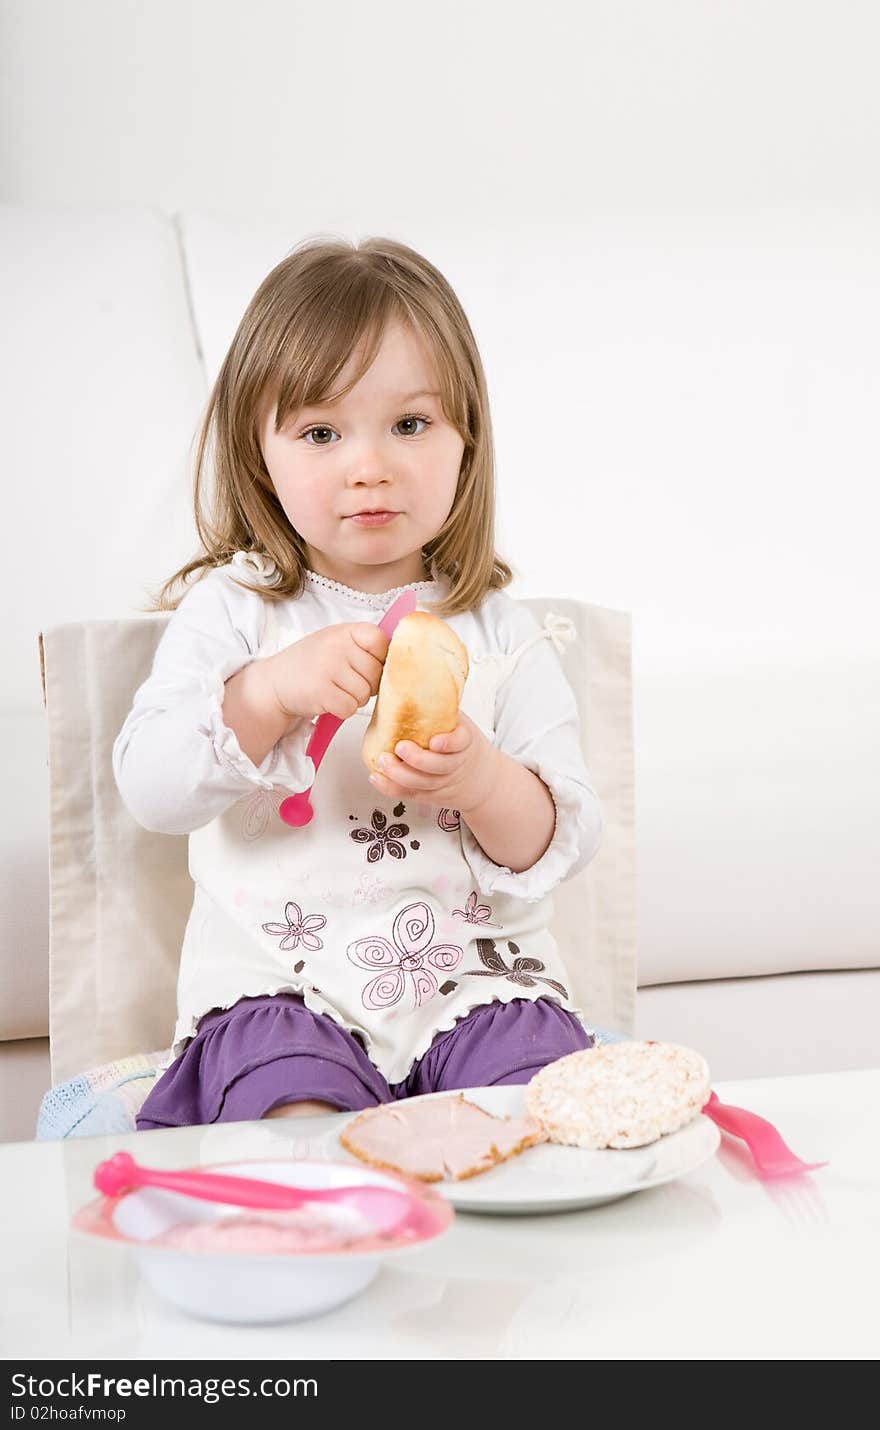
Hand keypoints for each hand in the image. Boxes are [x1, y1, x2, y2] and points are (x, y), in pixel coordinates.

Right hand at [266, 623, 388, 722]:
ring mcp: (328, 667)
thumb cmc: (311, 665)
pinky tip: (328, 701)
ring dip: (354, 699)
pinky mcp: (321, 691)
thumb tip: (401, 661)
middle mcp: (337, 645)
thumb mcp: (336, 643)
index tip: (367, 666)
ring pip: (365, 694)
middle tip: (346, 683)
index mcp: (345, 630)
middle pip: (376, 673)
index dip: (380, 659)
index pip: (381, 641)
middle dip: (367, 685)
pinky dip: (341, 710)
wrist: (275, 682)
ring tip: (335, 690)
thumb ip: (363, 647)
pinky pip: (350, 708)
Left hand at [368, 711, 498, 816]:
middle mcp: (455, 764)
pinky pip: (410, 795)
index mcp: (465, 741)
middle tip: (400, 748)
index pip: (461, 742)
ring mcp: (443, 782)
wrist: (479, 775)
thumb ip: (439, 706)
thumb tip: (405, 675)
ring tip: (383, 762)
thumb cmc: (460, 742)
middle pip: (439, 767)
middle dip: (418, 760)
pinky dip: (392, 789)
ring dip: (400, 775)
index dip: (449, 743)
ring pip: (423, 784)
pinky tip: (377, 778)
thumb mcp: (458, 721)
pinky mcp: (430, 795)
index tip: (435, 740)